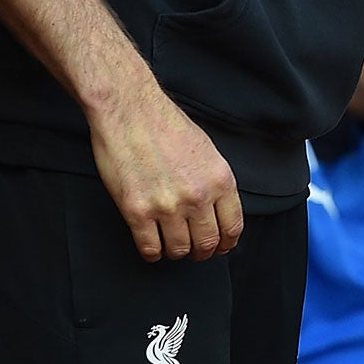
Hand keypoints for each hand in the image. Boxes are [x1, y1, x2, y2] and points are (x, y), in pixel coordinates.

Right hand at [87, 84, 242, 261]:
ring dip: (176, 252)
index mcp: (220, 179)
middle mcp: (198, 195)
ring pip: (179, 250)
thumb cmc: (167, 125)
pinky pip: (149, 248)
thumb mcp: (208, 151)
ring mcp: (167, 205)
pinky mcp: (137, 211)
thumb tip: (219, 210)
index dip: (226, 243)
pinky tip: (151, 244)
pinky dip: (152, 252)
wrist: (130, 111)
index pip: (232, 226)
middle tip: (195, 251)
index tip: (220, 247)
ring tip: (171, 244)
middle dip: (202, 252)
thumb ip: (215, 182)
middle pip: (207, 243)